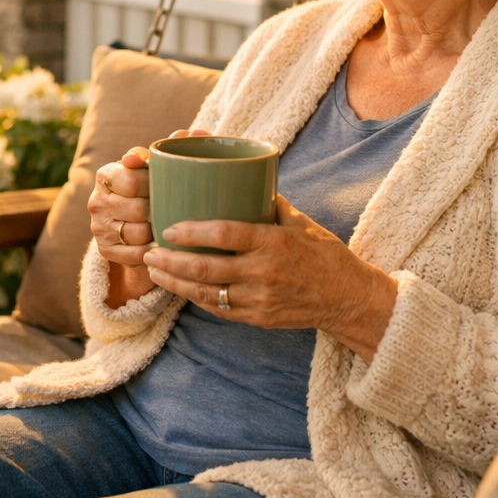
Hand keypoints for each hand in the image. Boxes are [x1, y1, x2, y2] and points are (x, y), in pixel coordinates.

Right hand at [87, 128, 210, 307]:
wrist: (131, 221)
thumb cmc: (149, 187)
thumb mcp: (156, 166)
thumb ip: (173, 148)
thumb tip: (199, 133)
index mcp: (106, 174)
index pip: (131, 180)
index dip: (152, 185)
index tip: (165, 185)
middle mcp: (96, 201)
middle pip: (136, 209)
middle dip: (157, 209)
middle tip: (170, 208)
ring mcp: (98, 227)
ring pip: (138, 233)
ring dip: (156, 231)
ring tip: (165, 225)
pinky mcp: (104, 250)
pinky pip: (135, 255)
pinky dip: (151, 250)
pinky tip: (158, 243)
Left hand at [141, 195, 398, 362]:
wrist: (348, 298)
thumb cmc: (324, 253)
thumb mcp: (299, 222)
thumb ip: (267, 203)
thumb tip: (239, 179)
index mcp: (273, 242)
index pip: (225, 234)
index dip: (192, 232)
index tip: (168, 228)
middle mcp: (264, 272)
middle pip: (206, 268)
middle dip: (171, 261)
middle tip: (149, 251)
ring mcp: (259, 299)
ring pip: (206, 292)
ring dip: (175, 282)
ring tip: (153, 270)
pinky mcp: (258, 318)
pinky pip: (218, 309)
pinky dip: (194, 298)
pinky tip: (178, 288)